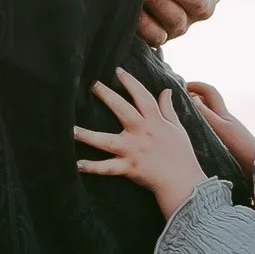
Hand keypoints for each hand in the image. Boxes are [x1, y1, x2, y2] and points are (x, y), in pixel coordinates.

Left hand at [75, 68, 211, 218]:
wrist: (183, 182)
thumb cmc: (182, 155)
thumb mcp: (178, 128)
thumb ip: (168, 109)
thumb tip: (166, 90)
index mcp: (155, 122)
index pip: (142, 97)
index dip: (131, 83)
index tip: (118, 71)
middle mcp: (142, 133)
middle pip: (123, 110)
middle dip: (108, 96)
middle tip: (93, 85)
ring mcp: (133, 150)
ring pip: (107, 141)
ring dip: (88, 135)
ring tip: (71, 129)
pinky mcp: (128, 168)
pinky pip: (108, 168)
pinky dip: (93, 167)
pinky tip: (77, 164)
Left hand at [136, 0, 228, 48]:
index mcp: (205, 3)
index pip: (201, 5)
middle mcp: (187, 19)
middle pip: (178, 20)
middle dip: (163, 5)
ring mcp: (168, 29)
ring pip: (161, 34)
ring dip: (149, 20)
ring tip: (140, 1)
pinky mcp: (150, 34)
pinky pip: (147, 40)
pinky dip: (140, 30)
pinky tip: (133, 16)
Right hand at [185, 81, 254, 172]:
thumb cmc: (240, 146)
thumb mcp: (220, 128)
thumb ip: (206, 113)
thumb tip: (194, 97)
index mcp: (223, 113)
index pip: (210, 91)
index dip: (197, 85)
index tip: (182, 85)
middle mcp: (225, 119)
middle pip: (209, 101)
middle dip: (194, 96)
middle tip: (177, 100)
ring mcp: (226, 131)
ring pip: (208, 115)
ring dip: (196, 112)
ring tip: (181, 117)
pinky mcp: (227, 143)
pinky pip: (210, 128)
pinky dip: (200, 125)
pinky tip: (193, 135)